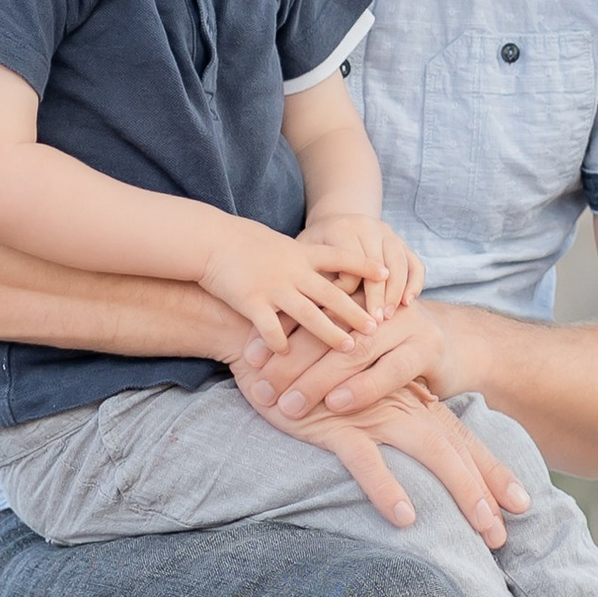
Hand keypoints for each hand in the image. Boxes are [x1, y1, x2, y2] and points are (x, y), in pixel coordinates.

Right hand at [196, 217, 387, 354]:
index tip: (387, 274)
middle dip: (356, 311)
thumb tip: (320, 262)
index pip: (340, 257)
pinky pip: (271, 328)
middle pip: (332, 293)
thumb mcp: (278, 242)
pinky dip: (281, 344)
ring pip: (309, 315)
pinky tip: (288, 356)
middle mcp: (292, 271)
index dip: (364, 266)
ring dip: (331, 334)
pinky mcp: (252, 302)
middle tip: (378, 326)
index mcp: (300, 254)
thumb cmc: (242, 240)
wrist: (209, 240)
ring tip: (350, 349)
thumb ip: (300, 256)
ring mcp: (273, 287)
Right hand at [231, 365, 525, 544]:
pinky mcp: (335, 422)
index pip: (460, 438)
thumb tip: (409, 461)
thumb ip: (385, 420)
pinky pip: (365, 460)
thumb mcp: (355, 401)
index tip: (522, 503)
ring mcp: (370, 411)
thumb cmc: (311, 376)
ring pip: (429, 451)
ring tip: (485, 527)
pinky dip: (387, 488)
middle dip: (488, 489)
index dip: (492, 470)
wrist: (264, 342)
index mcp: (407, 402)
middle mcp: (399, 405)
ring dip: (461, 490)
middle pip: (456, 448)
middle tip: (508, 534)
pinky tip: (406, 516)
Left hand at [245, 292, 477, 423]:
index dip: (278, 334)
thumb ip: (321, 336)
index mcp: (355, 295)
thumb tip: (260, 352)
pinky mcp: (426, 347)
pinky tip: (337, 404)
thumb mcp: (357, 337)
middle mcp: (377, 304)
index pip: (309, 311)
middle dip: (290, 361)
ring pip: (354, 351)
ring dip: (318, 380)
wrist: (460, 345)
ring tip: (290, 405)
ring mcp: (404, 323)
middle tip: (260, 389)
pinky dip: (362, 388)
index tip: (248, 359)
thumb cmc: (394, 348)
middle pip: (326, 330)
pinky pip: (390, 369)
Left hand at [302, 210, 424, 322]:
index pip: (350, 263)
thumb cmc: (317, 248)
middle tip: (374, 323)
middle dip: (376, 295)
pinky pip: (414, 262)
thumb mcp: (305, 255)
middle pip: (377, 263)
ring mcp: (389, 233)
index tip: (338, 309)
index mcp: (342, 228)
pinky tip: (408, 302)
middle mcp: (368, 226)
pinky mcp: (402, 242)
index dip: (344, 288)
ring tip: (388, 316)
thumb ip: (311, 276)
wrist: (336, 223)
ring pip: (399, 263)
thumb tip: (315, 310)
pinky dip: (415, 282)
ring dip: (396, 291)